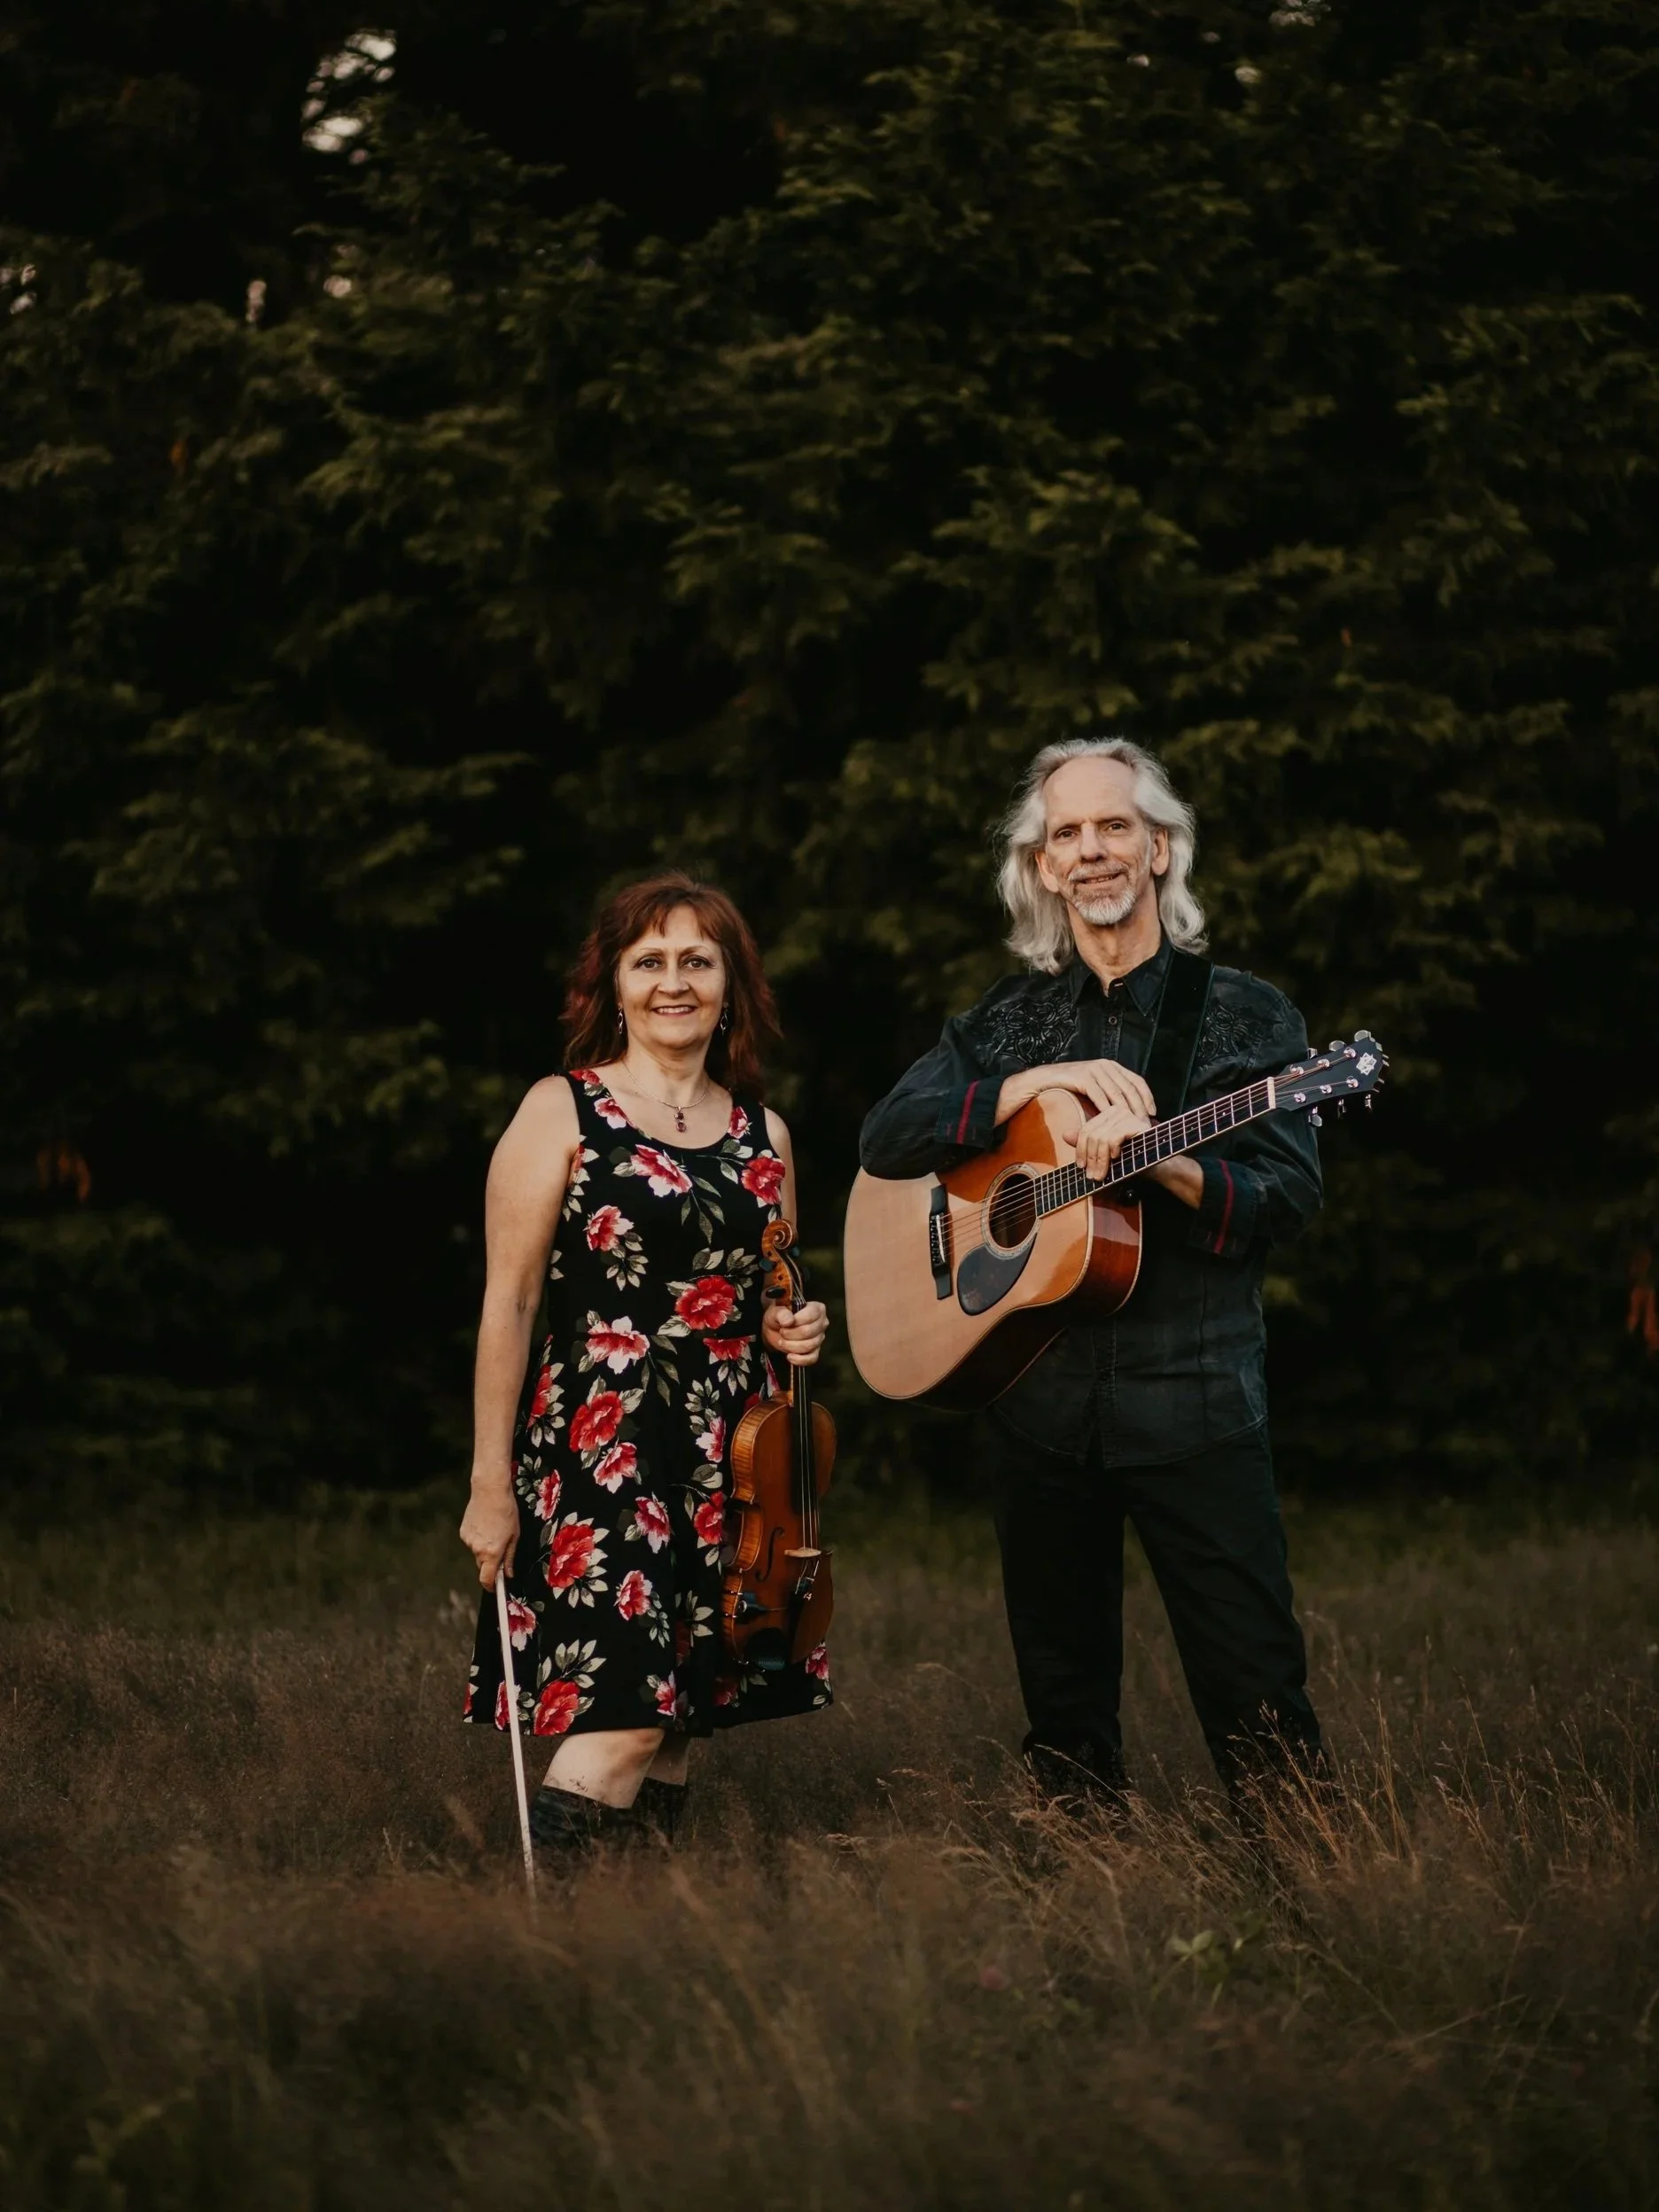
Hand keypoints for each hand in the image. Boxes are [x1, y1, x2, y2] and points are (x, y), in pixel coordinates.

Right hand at [459, 1478, 520, 1589]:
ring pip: (477, 1552)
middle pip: (482, 1565)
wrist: (490, 1491)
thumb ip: (510, 1557)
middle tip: (501, 1548)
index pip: (486, 1579)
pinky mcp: (463, 1532)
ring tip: (493, 1530)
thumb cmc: (507, 1512)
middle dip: (491, 1563)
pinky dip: (478, 1538)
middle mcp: (477, 1549)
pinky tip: (485, 1525)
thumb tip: (509, 1574)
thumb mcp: (514, 1536)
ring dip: (485, 1548)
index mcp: (492, 1552)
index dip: (491, 1586)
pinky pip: (472, 1542)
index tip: (496, 1587)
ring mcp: (468, 1541)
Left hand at [762, 1296, 828, 1366]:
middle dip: (791, 1334)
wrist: (775, 1330)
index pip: (811, 1316)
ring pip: (809, 1345)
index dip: (796, 1321)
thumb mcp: (775, 1311)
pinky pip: (812, 1358)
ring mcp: (820, 1338)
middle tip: (782, 1332)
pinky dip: (799, 1359)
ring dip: (791, 1346)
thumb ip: (781, 1313)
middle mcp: (822, 1323)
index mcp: (817, 1309)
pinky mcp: (815, 1351)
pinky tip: (789, 1356)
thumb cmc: (778, 1317)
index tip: (784, 1323)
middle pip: (809, 1332)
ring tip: (782, 1341)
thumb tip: (788, 1320)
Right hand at [998, 1057, 1155, 1125]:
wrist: (1043, 1080)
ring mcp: (1094, 1070)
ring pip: (1117, 1093)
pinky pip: (1100, 1096)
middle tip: (1145, 1126)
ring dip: (1126, 1113)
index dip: (1147, 1098)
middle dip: (1139, 1109)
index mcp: (1111, 1066)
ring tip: (1131, 1128)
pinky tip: (1112, 1123)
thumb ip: (1111, 1095)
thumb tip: (1132, 1112)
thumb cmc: (1069, 1088)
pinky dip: (1108, 1111)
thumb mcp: (1095, 1088)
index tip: (1153, 1114)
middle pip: (1130, 1088)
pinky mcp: (1083, 1077)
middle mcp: (1105, 1065)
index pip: (1137, 1081)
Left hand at [1065, 1101, 1149, 1180]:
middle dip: (1090, 1158)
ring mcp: (1126, 1114)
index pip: (1086, 1129)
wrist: (1160, 1165)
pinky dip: (1111, 1152)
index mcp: (1108, 1114)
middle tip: (1091, 1176)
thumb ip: (1088, 1143)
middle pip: (1091, 1134)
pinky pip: (1112, 1138)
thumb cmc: (1133, 1159)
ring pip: (1100, 1138)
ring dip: (1099, 1161)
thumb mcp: (1106, 1153)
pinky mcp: (1134, 1123)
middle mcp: (1117, 1110)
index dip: (1081, 1150)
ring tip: (1100, 1175)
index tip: (1081, 1167)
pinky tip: (1116, 1158)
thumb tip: (1065, 1134)